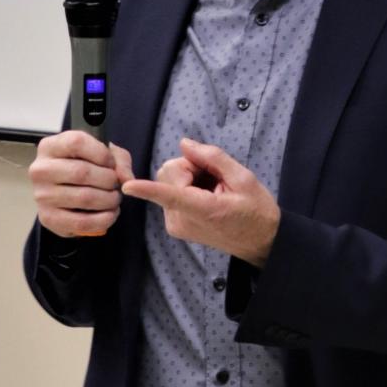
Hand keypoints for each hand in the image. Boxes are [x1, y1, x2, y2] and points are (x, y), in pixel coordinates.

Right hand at [30, 130, 132, 238]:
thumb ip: (119, 160)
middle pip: (82, 172)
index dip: (101, 154)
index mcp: (49, 147)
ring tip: (114, 199)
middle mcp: (40, 170)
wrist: (62, 190)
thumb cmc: (83, 167)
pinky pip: (81, 222)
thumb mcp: (102, 154)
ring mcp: (41, 196)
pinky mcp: (48, 219)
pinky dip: (103, 220)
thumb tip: (127, 180)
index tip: (111, 164)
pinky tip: (110, 214)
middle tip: (115, 185)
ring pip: (84, 198)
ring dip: (108, 200)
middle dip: (108, 180)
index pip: (77, 143)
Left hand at [121, 139, 280, 266]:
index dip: (147, 188)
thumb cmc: (256, 210)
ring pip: (167, 180)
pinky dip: (186, 187)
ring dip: (188, 176)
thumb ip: (213, 158)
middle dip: (189, 167)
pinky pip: (170, 192)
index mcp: (202, 210)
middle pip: (168, 173)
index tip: (127, 187)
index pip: (170, 195)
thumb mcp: (243, 178)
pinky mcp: (174, 225)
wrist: (259, 241)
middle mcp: (182, 220)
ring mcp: (175, 225)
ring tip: (213, 189)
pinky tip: (206, 196)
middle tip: (214, 177)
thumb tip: (184, 144)